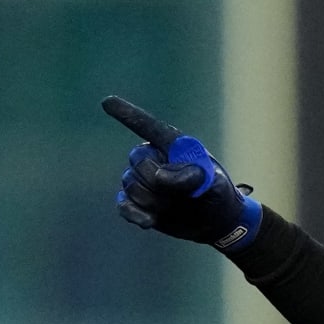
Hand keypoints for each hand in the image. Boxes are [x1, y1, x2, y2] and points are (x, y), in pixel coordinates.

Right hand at [106, 97, 262, 250]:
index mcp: (173, 145)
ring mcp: (143, 181)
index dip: (127, 114)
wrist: (213, 221)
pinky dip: (134, 213)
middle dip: (157, 180)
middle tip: (184, 194)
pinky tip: (148, 221)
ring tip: (176, 207)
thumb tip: (160, 178)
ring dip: (154, 201)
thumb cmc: (216, 194)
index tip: (106, 102)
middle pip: (138, 161)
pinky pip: (124, 205)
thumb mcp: (213, 182)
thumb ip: (190, 176)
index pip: (147, 126)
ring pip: (131, 185)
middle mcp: (154, 159)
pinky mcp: (137, 203)